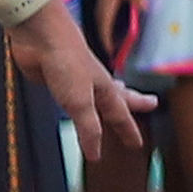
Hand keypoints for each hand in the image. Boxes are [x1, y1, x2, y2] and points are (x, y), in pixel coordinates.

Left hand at [6, 0, 141, 160]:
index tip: (138, 144)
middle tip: (150, 105)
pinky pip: (71, 94)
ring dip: (109, 98)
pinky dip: (77, 98)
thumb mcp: (80, 102)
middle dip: (134, 103)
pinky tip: (73, 96)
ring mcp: (76, 79)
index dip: (129, 131)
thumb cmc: (67, 63)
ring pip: (97, 94)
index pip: (121, 115)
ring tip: (118, 98)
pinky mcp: (56, 77)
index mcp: (106, 90)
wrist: (42, 37)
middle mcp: (95, 84)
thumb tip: (97, 154)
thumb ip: (89, 128)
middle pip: (119, 97)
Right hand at [84, 0, 142, 66]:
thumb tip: (146, 6)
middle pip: (104, 37)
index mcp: (104, 12)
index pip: (105, 33)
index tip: (113, 57)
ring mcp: (102, 16)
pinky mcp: (105, 15)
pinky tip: (119, 46)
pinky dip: (112, 39)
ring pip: (105, 35)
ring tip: (118, 60)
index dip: (109, 46)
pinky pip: (107, 30)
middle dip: (110, 50)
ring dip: (111, 46)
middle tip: (117, 65)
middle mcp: (101, 16)